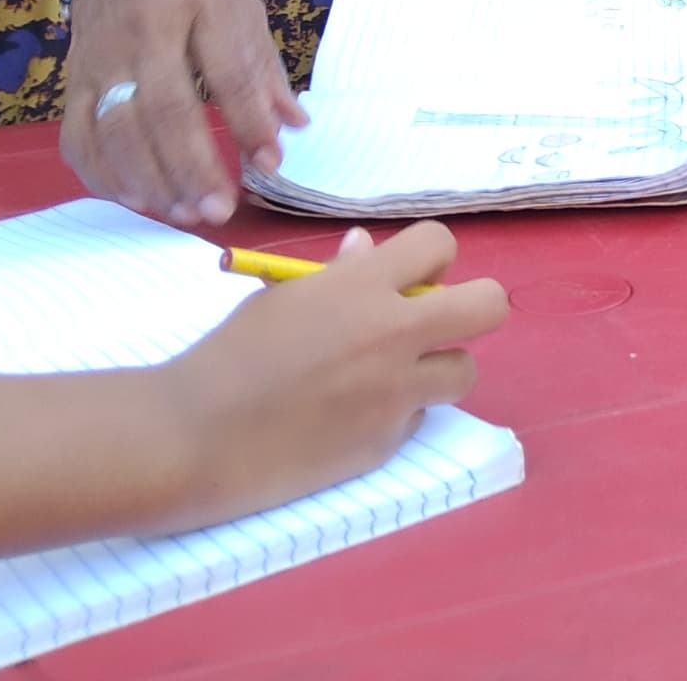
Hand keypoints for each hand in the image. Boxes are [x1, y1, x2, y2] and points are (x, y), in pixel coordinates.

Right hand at [60, 0, 305, 227]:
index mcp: (197, 3)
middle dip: (191, 166)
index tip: (270, 162)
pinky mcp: (71, 82)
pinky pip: (77, 137)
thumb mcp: (239, 2)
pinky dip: (102, 175)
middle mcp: (143, 33)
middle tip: (217, 211)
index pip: (226, 69)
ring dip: (148, 181)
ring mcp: (100, 61)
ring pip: (115, 130)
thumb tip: (292, 126)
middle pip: (163, 108)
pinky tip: (133, 199)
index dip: (249, 120)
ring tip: (181, 213)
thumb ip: (262, 68)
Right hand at [156, 222, 507, 531]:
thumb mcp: (282, 298)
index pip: (440, 244)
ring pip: (465, 371)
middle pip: (489, 306)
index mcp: (362, 286)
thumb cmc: (230, 355)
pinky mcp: (386, 443)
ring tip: (395, 375)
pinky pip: (417, 418)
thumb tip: (367, 248)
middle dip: (472, 307)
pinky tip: (351, 417)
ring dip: (439, 368)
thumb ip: (338, 276)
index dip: (429, 260)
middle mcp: (393, 335)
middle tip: (436, 322)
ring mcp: (396, 393)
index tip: (410, 279)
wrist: (197, 436)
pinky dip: (397, 414)